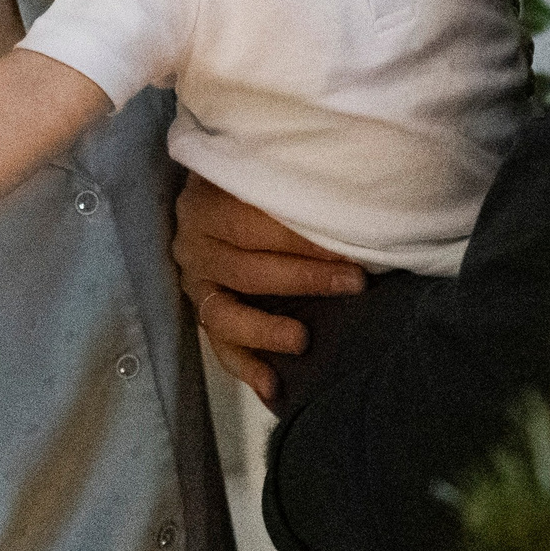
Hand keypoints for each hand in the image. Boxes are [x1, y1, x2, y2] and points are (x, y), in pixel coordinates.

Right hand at [173, 174, 364, 406]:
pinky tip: (272, 387)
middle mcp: (193, 241)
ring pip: (226, 313)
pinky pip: (219, 345)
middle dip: (305, 279)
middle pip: (247, 268)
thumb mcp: (272, 163)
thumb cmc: (264, 172)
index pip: (254, 225)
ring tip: (303, 340)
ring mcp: (195, 279)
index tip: (352, 245)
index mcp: (207, 199)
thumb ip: (298, 178)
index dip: (302, 239)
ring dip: (266, 330)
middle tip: (355, 283)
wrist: (223, 182)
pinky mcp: (203, 310)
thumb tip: (352, 193)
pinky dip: (245, 366)